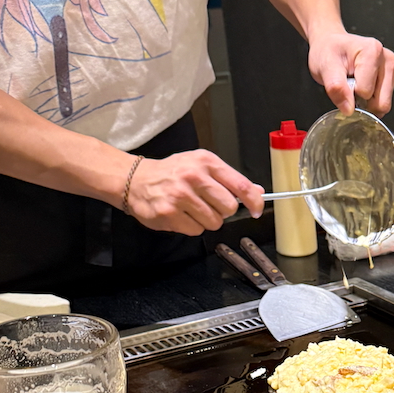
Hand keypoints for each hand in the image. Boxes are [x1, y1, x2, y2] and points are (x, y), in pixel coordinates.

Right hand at [124, 151, 264, 235]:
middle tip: (209, 204)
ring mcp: (180, 195)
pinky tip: (181, 214)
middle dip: (223, 211)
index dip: (253, 201)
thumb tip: (256, 192)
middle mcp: (193, 176)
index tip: (256, 210)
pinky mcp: (169, 213)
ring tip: (191, 208)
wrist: (136, 179)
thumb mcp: (201, 166)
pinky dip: (191, 226)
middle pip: (229, 208)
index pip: (240, 185)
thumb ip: (229, 179)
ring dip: (206, 220)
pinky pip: (196, 231)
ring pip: (214, 222)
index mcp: (206, 162)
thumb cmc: (172, 173)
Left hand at [307, 31, 393, 116]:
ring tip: (355, 84)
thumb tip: (349, 109)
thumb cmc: (327, 52)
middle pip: (381, 102)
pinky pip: (384, 101)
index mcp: (373, 51)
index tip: (344, 82)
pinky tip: (362, 85)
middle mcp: (387, 58)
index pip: (366, 93)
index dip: (352, 94)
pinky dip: (371, 99)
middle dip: (363, 102)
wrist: (328, 45)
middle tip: (350, 86)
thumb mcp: (325, 68)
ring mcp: (391, 67)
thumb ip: (336, 88)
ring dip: (367, 101)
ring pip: (384, 103)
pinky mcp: (392, 75)